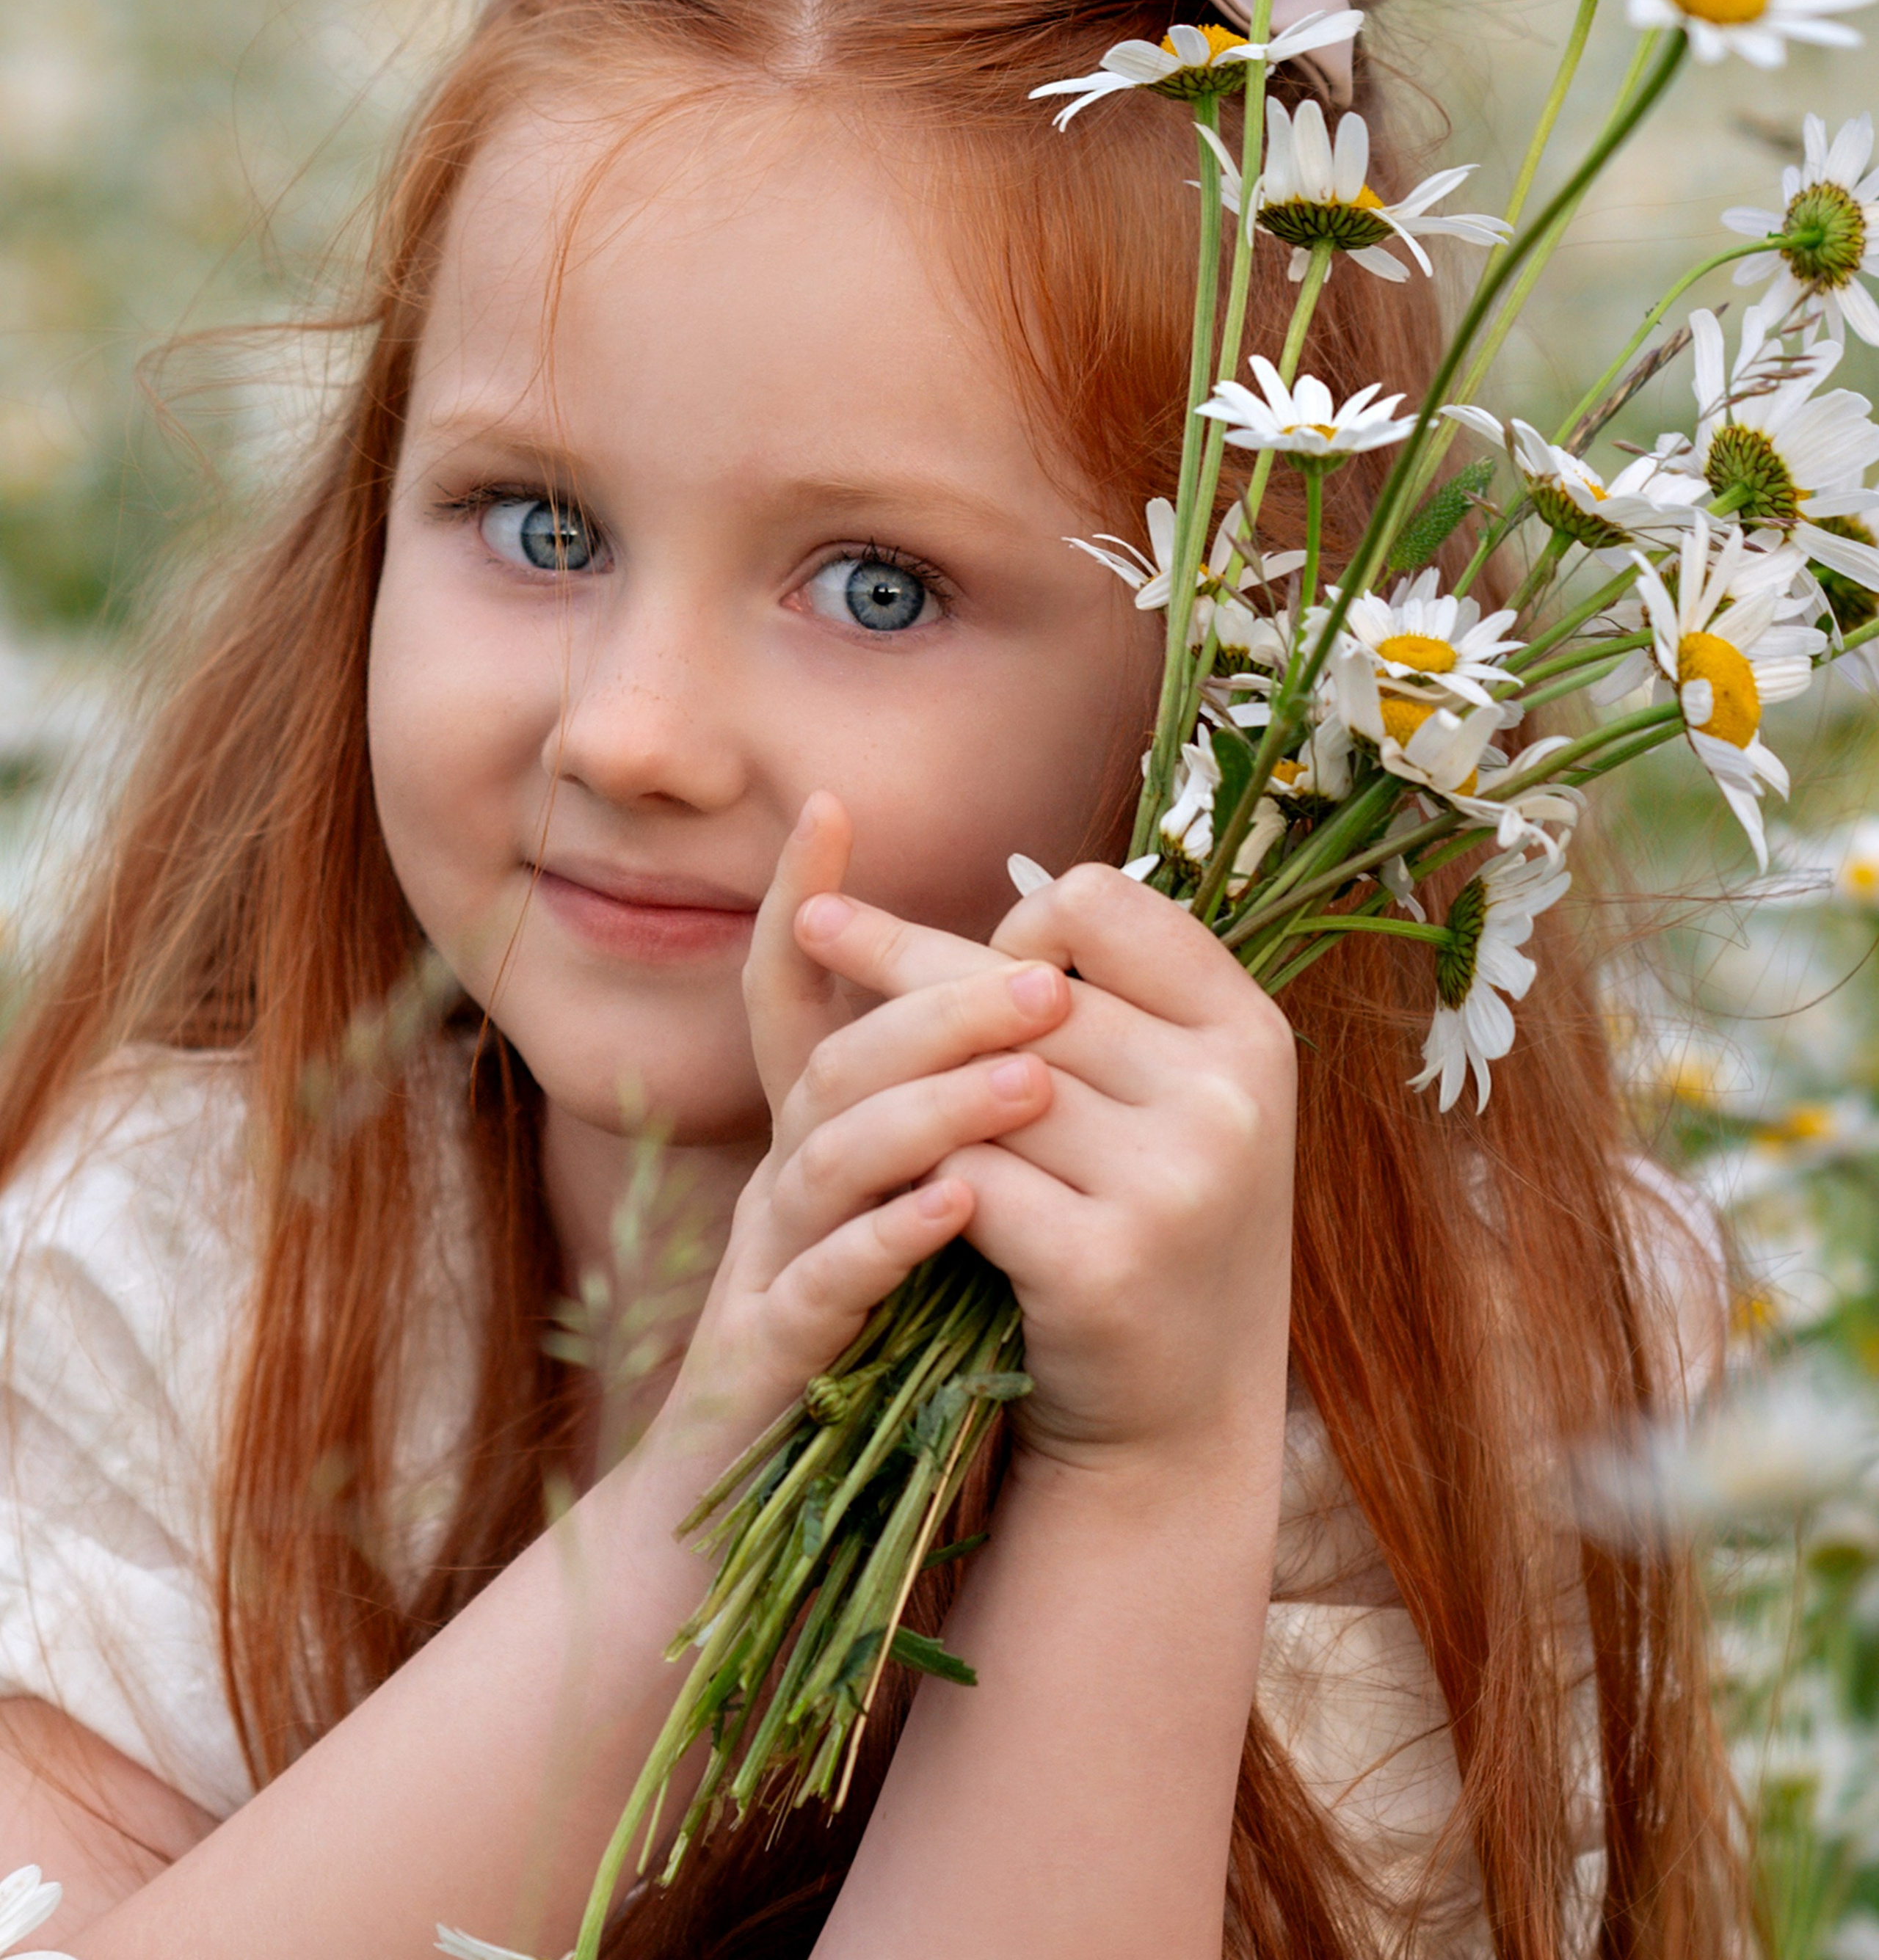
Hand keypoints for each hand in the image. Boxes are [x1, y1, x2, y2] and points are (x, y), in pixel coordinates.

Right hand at [654, 794, 1073, 1454]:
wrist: (744, 1528)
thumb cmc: (851, 1363)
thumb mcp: (893, 1221)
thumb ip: (935, 1129)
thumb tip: (1030, 1030)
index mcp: (806, 1145)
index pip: (789, 996)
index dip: (797, 899)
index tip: (829, 806)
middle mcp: (774, 1185)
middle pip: (833, 1059)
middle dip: (934, 1004)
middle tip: (1047, 979)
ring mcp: (763, 1269)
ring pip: (826, 1158)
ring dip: (928, 1109)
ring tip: (1028, 1082)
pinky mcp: (768, 1364)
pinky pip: (820, 1286)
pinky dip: (887, 1240)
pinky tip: (960, 1209)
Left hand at [792, 860, 1296, 1481]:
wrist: (1179, 1421)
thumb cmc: (1154, 1227)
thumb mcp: (1170, 1103)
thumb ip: (1109, 1008)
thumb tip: (1002, 896)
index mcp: (1250, 1031)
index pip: (1104, 904)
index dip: (1025, 921)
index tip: (987, 957)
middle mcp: (1228, 1096)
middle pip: (1023, 991)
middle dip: (908, 963)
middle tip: (817, 925)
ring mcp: (1175, 1184)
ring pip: (981, 1082)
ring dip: (909, 1080)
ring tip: (840, 1062)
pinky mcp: (1103, 1266)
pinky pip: (965, 1179)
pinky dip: (918, 1176)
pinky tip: (883, 1175)